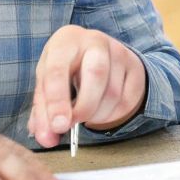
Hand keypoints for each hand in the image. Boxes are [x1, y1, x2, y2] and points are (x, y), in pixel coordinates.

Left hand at [29, 25, 147, 146]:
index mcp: (66, 41)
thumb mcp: (47, 84)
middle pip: (96, 74)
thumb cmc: (65, 69)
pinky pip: (126, 101)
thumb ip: (43, 113)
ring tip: (84, 115)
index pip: (58, 70)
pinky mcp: (135, 68)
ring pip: (113, 93)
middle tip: (71, 125)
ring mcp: (119, 52)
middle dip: (84, 107)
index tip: (58, 126)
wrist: (94, 54)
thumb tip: (47, 139)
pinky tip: (100, 110)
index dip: (57, 101)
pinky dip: (110, 115)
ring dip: (96, 115)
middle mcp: (95, 40)